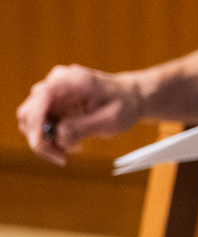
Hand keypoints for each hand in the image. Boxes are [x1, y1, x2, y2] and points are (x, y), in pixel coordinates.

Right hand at [16, 64, 140, 164]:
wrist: (130, 98)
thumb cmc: (125, 104)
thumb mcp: (113, 118)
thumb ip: (86, 126)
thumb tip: (59, 136)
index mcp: (71, 80)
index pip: (40, 98)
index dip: (36, 123)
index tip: (43, 145)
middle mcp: (55, 83)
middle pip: (28, 113)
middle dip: (39, 138)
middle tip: (61, 156)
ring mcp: (50, 95)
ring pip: (29, 123)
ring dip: (44, 142)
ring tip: (70, 149)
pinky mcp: (49, 107)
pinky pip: (38, 127)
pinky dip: (49, 140)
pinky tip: (71, 144)